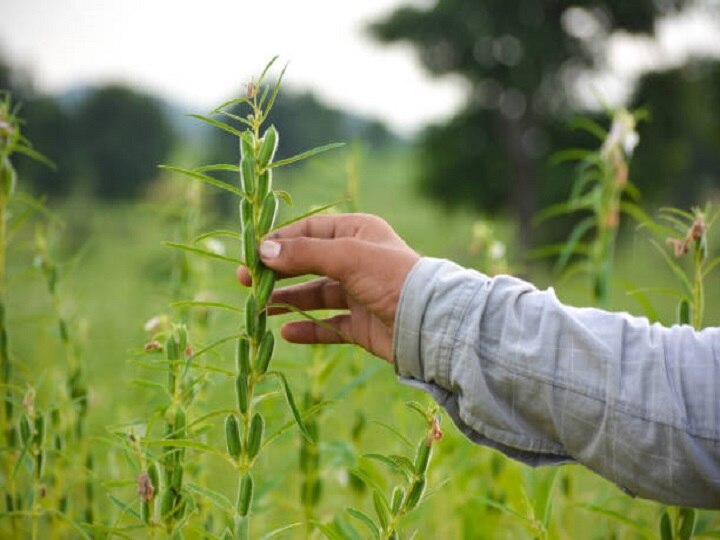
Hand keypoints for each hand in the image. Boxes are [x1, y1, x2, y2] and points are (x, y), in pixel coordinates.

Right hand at [236, 214, 419, 361]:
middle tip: (245, 281)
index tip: (252, 254)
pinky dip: (309, 329)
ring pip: (316, 295)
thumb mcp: (346, 257)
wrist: (430, 323)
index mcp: (357, 233)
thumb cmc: (391, 277)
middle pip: (308, 263)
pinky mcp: (362, 324)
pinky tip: (287, 333)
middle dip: (278, 271)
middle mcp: (357, 260)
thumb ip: (304, 254)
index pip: (310, 231)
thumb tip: (263, 251)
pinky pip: (329, 325)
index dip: (280, 241)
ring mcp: (360, 293)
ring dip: (289, 300)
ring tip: (261, 308)